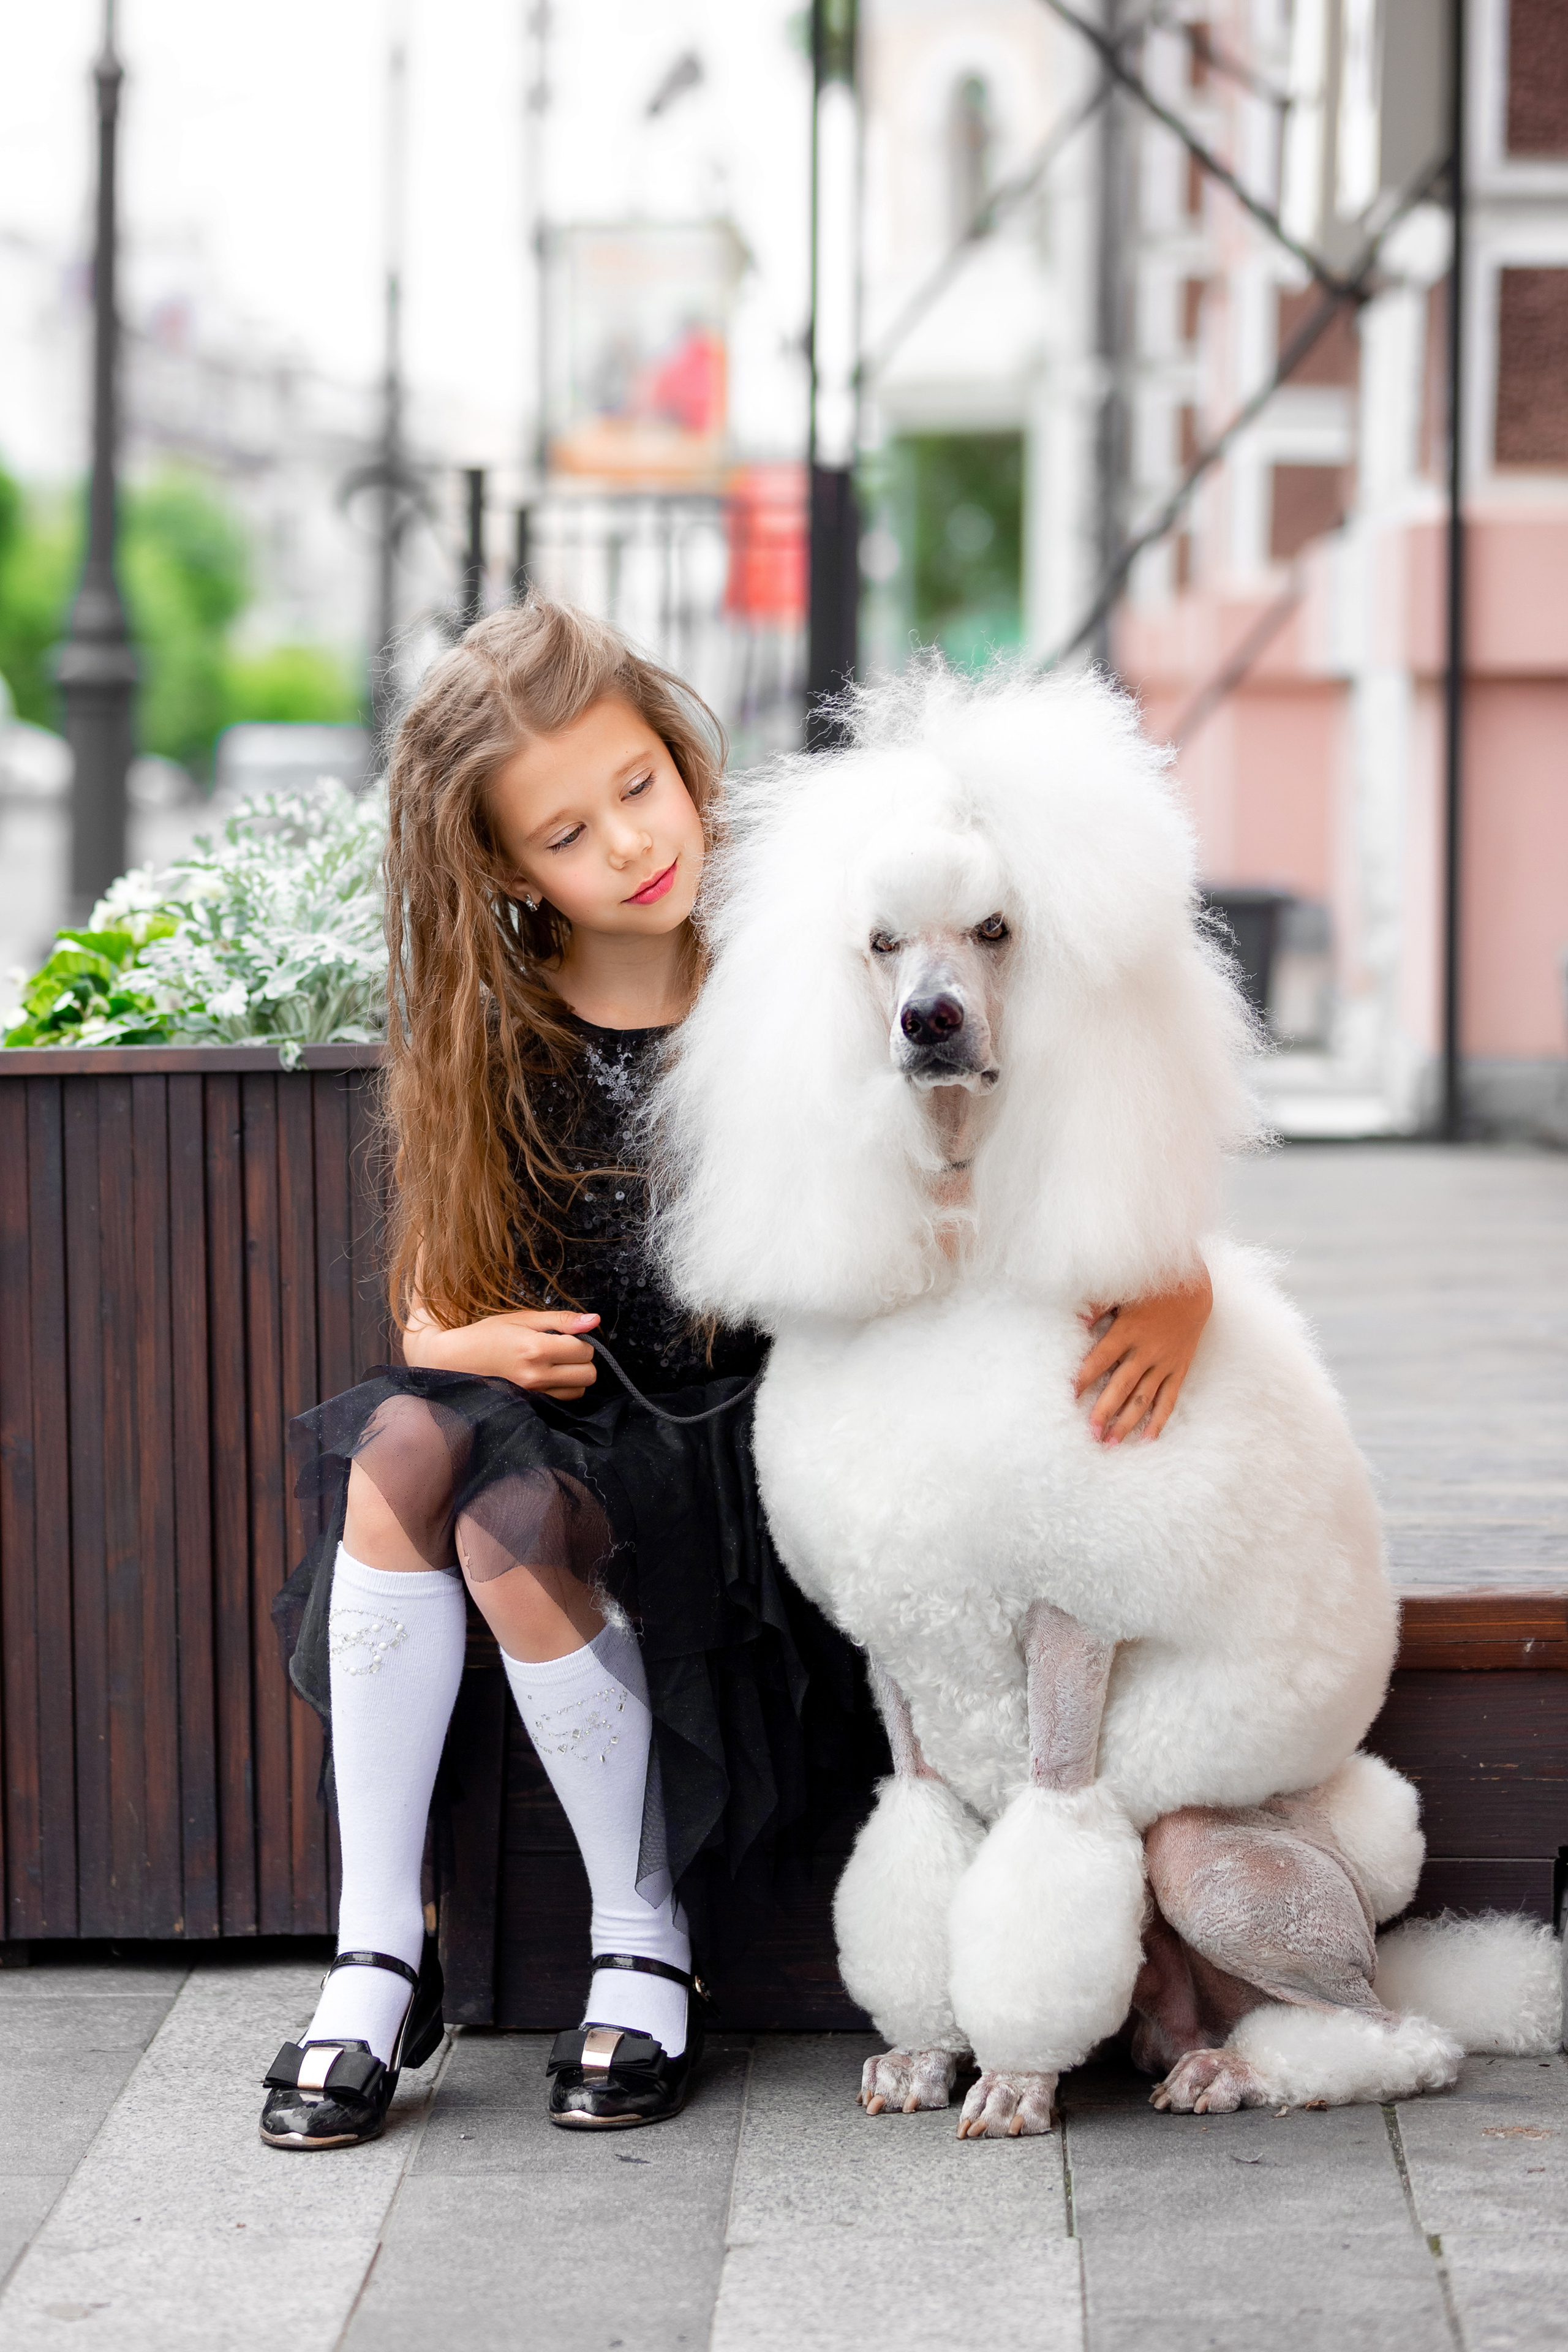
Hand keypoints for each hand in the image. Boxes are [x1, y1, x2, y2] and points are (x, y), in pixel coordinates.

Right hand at [402, 1307, 600, 1398]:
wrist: (454, 1360)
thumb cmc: (488, 1334)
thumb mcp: (523, 1319)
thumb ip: (562, 1320)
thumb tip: (595, 1320)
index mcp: (537, 1348)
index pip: (585, 1350)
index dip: (581, 1340)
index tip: (566, 1336)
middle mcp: (537, 1375)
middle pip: (589, 1374)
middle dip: (583, 1360)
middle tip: (564, 1350)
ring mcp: (533, 1394)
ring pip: (579, 1391)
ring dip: (575, 1377)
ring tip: (554, 1364)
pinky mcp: (530, 1404)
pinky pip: (562, 1401)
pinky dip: (563, 1389)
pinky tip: (548, 1377)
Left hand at [1073, 1265, 1211, 1444]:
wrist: (1193, 1288)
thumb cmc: (1150, 1289)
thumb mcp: (1121, 1293)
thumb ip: (1097, 1308)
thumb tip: (1075, 1323)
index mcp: (1127, 1332)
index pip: (1099, 1360)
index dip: (1083, 1378)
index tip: (1068, 1396)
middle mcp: (1146, 1351)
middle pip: (1121, 1386)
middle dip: (1104, 1411)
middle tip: (1090, 1433)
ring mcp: (1164, 1363)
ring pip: (1143, 1398)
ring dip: (1127, 1422)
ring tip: (1111, 1443)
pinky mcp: (1178, 1368)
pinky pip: (1168, 1398)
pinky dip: (1158, 1419)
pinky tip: (1148, 1439)